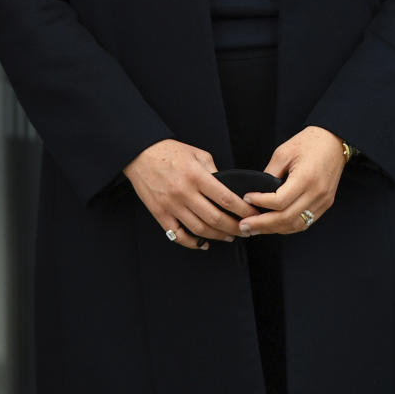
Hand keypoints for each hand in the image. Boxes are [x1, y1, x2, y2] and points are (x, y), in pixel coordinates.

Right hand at [124, 138, 255, 250]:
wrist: (141, 155)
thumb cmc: (172, 152)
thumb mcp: (198, 154)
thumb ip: (214, 171)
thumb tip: (228, 188)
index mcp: (197, 176)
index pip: (225, 198)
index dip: (242, 209)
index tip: (253, 213)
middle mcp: (185, 193)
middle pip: (215, 218)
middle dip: (234, 227)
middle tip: (245, 230)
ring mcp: (172, 206)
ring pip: (199, 229)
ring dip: (217, 236)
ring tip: (229, 236)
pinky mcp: (160, 214)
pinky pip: (178, 235)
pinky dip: (192, 243)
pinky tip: (203, 243)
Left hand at [239, 126, 345, 236]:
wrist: (334, 140)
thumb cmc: (309, 142)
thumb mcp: (284, 152)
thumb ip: (270, 173)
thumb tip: (256, 192)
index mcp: (306, 177)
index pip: (280, 201)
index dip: (260, 202)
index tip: (247, 198)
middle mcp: (317, 192)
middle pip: (286, 218)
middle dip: (262, 224)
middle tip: (244, 225)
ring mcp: (323, 200)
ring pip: (295, 225)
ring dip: (274, 229)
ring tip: (255, 229)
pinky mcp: (325, 203)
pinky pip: (305, 222)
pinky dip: (287, 226)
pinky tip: (274, 225)